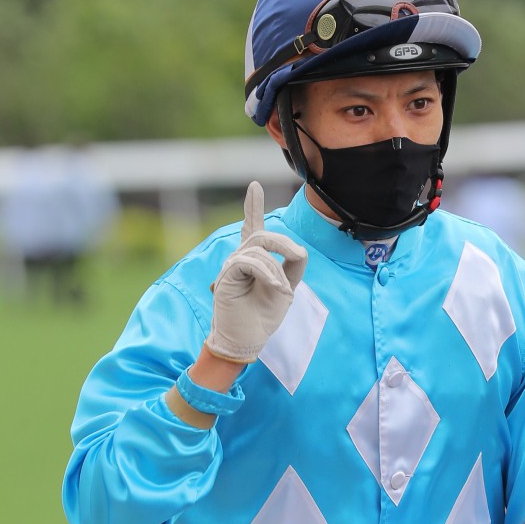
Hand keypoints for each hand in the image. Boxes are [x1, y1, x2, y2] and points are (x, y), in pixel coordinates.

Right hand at [205, 182, 307, 362]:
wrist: (249, 337)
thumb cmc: (264, 313)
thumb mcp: (287, 286)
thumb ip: (293, 264)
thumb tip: (298, 248)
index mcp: (254, 258)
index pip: (252, 227)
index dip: (252, 206)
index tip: (254, 186)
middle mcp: (240, 257)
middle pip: (264, 236)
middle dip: (284, 244)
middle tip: (295, 258)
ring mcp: (231, 265)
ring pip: (259, 249)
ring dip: (276, 269)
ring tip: (280, 289)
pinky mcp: (226, 274)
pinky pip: (250, 262)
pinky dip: (267, 274)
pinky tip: (275, 287)